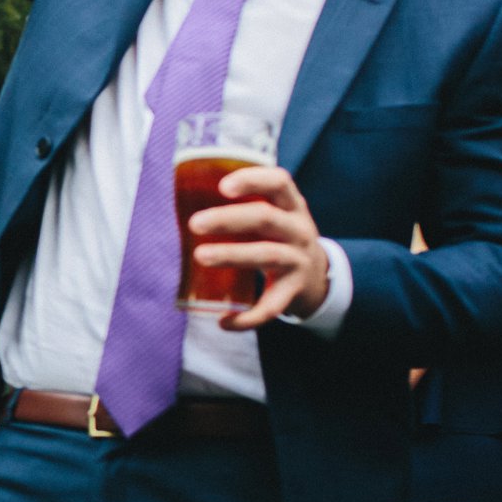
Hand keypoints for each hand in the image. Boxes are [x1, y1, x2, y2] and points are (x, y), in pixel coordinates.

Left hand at [188, 165, 327, 329]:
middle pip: (265, 218)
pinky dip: (247, 317)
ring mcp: (298, 261)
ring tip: (200, 256)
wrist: (318, 279)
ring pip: (266, 255)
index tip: (222, 187)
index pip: (279, 182)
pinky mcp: (293, 292)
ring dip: (232, 255)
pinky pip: (270, 306)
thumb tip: (184, 198)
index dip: (252, 180)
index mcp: (292, 206)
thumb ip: (243, 207)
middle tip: (194, 223)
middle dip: (229, 219)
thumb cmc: (280, 239)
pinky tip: (224, 321)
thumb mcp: (274, 216)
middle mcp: (299, 230)